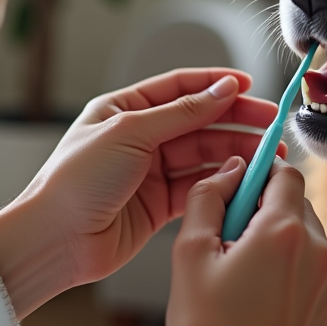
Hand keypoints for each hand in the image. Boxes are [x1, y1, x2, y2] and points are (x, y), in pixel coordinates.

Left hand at [0, 68, 285, 317]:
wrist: (55, 240)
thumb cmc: (75, 181)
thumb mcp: (130, 133)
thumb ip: (181, 113)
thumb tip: (222, 89)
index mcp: (123, 110)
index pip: (180, 88)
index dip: (216, 85)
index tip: (250, 86)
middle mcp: (139, 139)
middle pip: (199, 122)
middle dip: (236, 121)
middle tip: (271, 123)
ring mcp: (150, 172)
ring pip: (204, 156)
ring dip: (235, 153)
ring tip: (268, 155)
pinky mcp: (159, 205)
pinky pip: (200, 188)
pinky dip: (223, 183)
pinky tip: (244, 179)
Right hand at [167, 157, 326, 325]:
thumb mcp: (189, 255)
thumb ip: (208, 198)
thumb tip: (229, 171)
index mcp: (284, 232)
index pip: (286, 173)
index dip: (261, 172)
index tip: (240, 185)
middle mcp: (318, 252)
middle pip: (296, 204)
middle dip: (264, 210)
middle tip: (228, 238)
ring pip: (306, 237)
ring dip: (277, 241)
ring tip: (240, 274)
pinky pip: (311, 269)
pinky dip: (289, 270)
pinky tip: (258, 297)